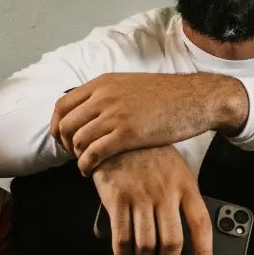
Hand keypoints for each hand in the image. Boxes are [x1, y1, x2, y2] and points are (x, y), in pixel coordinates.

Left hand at [51, 73, 247, 172]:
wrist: (195, 98)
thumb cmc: (168, 95)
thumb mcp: (131, 85)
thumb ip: (109, 94)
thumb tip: (92, 109)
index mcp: (103, 83)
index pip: (63, 105)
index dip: (58, 125)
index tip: (64, 138)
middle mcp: (104, 96)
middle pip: (66, 124)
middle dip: (65, 144)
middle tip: (73, 155)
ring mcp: (115, 114)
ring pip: (78, 140)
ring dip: (77, 156)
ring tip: (85, 164)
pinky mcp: (127, 134)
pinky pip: (94, 153)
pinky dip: (86, 165)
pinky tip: (90, 171)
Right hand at [92, 146, 215, 254]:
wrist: (118, 135)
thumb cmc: (150, 157)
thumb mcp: (176, 171)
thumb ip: (182, 198)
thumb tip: (187, 236)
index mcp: (185, 185)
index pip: (201, 225)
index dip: (204, 253)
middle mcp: (165, 192)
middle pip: (172, 241)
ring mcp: (141, 196)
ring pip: (146, 244)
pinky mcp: (117, 198)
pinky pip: (122, 237)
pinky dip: (123, 254)